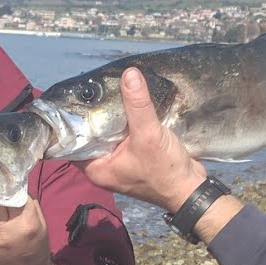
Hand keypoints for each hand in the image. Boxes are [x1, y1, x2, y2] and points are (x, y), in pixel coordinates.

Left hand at [78, 67, 207, 212]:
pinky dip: (129, 121)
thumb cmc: (165, 171)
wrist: (191, 190)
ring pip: (111, 131)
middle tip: (99, 85)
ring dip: (116, 114)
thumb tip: (129, 74)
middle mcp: (103, 165)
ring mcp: (119, 161)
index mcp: (95, 167)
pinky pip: (126, 134)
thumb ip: (137, 105)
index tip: (80, 92)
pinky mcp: (135, 156)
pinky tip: (132, 104)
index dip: (75, 116)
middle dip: (97, 111)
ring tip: (115, 88)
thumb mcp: (148, 135)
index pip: (74, 139)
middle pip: (93, 131)